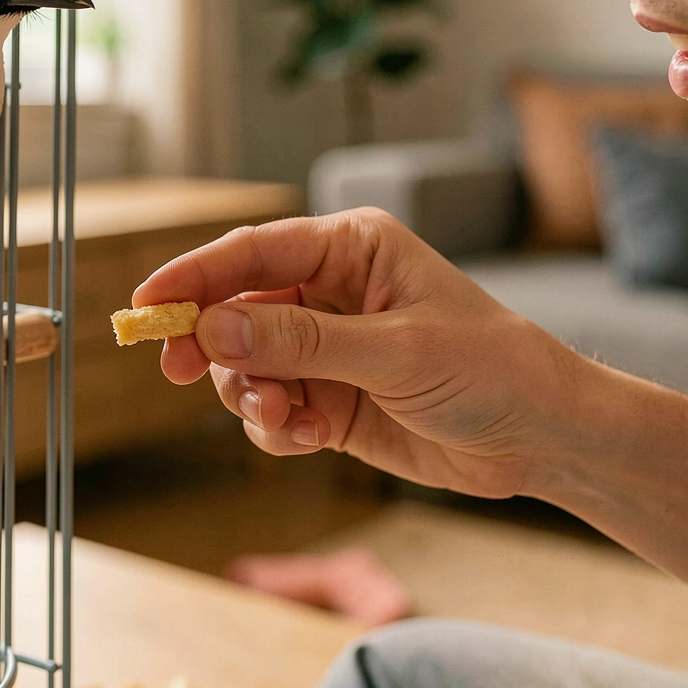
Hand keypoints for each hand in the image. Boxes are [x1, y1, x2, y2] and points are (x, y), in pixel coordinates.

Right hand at [132, 208, 591, 499]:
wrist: (542, 438)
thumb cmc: (490, 369)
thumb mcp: (395, 351)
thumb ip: (301, 340)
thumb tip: (216, 326)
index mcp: (351, 248)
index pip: (254, 251)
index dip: (193, 275)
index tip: (145, 303)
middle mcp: (330, 291)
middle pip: (236, 307)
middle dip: (209, 342)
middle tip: (178, 371)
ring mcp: (326, 348)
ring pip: (245, 365)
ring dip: (249, 395)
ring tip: (283, 418)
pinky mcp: (329, 398)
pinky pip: (270, 409)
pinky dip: (274, 427)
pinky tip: (304, 437)